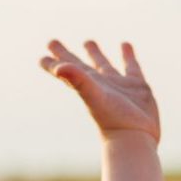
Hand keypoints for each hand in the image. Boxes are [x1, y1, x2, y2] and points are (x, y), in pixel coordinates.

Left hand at [40, 38, 161, 142]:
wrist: (136, 137)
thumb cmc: (113, 120)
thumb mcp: (93, 96)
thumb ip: (77, 81)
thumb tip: (58, 69)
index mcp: (86, 84)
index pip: (66, 68)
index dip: (53, 61)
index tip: (43, 53)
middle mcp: (100, 84)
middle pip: (78, 65)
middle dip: (66, 55)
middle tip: (52, 43)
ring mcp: (118, 85)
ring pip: (103, 65)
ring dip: (95, 54)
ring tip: (88, 42)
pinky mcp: (138, 87)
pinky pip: (131, 66)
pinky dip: (128, 55)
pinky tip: (125, 45)